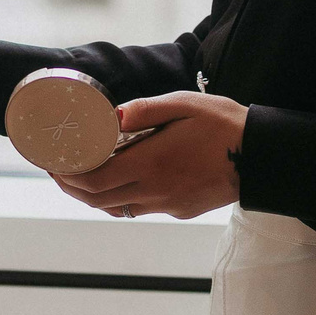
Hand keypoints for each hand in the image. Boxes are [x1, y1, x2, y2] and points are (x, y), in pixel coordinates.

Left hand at [53, 92, 246, 219]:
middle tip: (59, 170)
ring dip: (94, 196)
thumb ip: (144, 109)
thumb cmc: (224, 125)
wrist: (262, 156)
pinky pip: (140, 209)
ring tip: (82, 176)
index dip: (67, 175)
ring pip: (117, 208)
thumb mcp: (184, 104)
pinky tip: (120, 181)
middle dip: (72, 186)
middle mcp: (154, 190)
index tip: (53, 162)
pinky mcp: (180, 210)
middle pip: (97, 199)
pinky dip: (120, 198)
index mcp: (150, 163)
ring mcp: (167, 204)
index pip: (93, 179)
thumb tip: (112, 115)